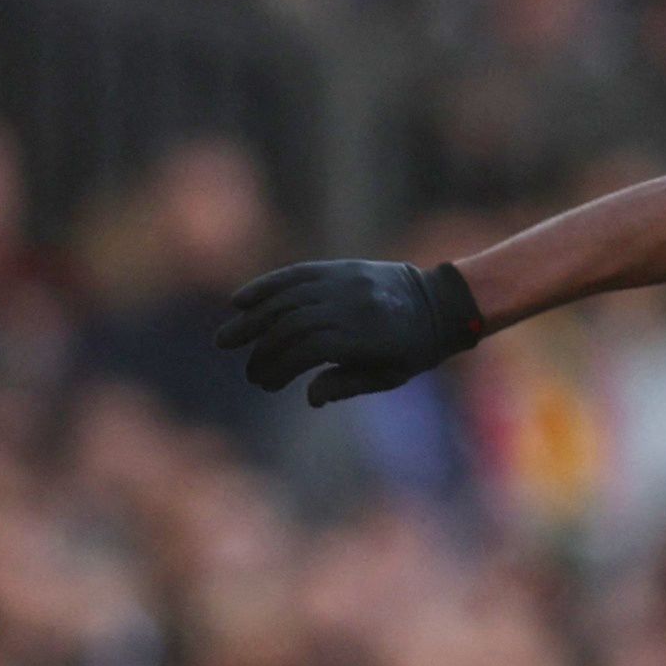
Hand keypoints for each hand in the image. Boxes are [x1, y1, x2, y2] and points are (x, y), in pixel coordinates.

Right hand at [216, 259, 482, 405]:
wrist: (439, 301)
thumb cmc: (413, 350)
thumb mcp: (389, 376)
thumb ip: (348, 384)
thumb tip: (309, 397)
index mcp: (368, 337)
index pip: (309, 349)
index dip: (281, 367)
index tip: (265, 384)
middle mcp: (353, 306)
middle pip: (292, 325)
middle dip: (263, 350)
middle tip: (250, 372)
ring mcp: (344, 282)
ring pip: (287, 298)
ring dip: (252, 319)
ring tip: (226, 340)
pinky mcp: (337, 268)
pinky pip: (295, 274)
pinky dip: (265, 286)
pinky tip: (239, 301)